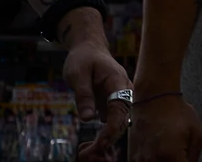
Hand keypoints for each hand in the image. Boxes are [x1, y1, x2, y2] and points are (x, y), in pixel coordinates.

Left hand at [58, 17, 130, 161]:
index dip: (113, 127)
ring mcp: (119, 97)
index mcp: (118, 81)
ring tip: (90, 152)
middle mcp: (123, 91)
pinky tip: (92, 146)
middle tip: (91, 153)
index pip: (120, 108)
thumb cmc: (83, 59)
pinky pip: (112, 121)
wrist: (88, 48)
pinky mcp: (112, 103)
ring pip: (119, 122)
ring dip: (107, 138)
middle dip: (110, 138)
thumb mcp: (77, 75)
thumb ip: (83, 96)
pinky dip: (104, 134)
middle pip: (122, 118)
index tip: (102, 143)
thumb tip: (88, 119)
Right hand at [126, 95, 201, 161]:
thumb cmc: (175, 112)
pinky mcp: (132, 158)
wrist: (153, 98)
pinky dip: (153, 160)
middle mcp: (152, 161)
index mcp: (171, 157)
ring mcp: (140, 161)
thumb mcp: (197, 134)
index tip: (185, 160)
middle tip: (179, 155)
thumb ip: (194, 158)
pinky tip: (159, 153)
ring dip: (164, 161)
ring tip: (168, 152)